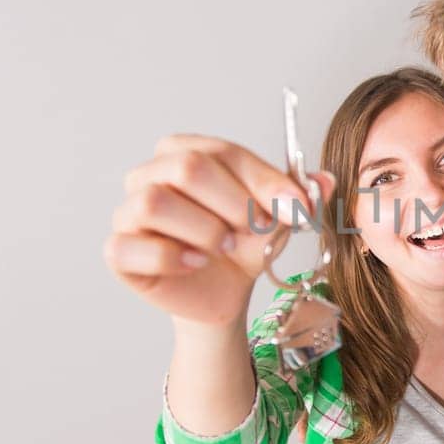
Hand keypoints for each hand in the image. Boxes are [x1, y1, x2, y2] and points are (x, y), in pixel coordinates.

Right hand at [104, 134, 335, 327]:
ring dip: (204, 229)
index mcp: (183, 152)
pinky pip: (134, 246)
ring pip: (157, 202)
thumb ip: (296, 194)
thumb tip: (325, 181)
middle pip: (187, 168)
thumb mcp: (275, 216)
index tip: (297, 206)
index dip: (263, 180)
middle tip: (254, 230)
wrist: (224, 291)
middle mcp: (147, 174)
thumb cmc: (242, 243)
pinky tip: (197, 263)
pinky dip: (173, 256)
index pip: (222, 153)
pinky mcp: (118, 251)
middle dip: (234, 203)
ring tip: (223, 246)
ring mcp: (127, 212)